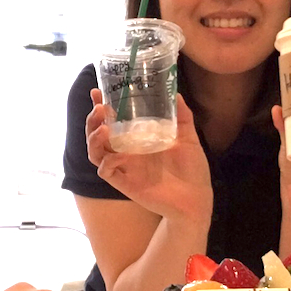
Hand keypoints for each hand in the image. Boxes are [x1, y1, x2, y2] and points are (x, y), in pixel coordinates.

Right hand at [85, 90, 212, 222]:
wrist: (197, 199)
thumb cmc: (192, 169)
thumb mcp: (189, 137)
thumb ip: (182, 116)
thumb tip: (176, 93)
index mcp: (137, 139)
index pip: (112, 120)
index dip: (101, 107)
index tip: (97, 92)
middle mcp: (127, 152)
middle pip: (96, 134)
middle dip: (92, 120)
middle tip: (100, 108)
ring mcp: (125, 167)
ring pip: (95, 152)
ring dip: (93, 138)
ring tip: (103, 128)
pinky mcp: (126, 183)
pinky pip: (106, 171)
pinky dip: (108, 161)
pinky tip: (119, 154)